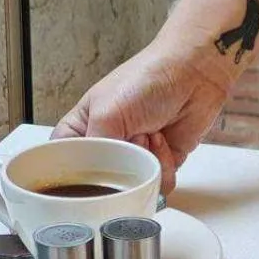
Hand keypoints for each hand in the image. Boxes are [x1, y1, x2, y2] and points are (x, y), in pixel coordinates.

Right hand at [53, 45, 228, 194]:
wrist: (194, 73)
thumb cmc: (147, 79)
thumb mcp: (107, 111)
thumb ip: (95, 148)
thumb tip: (97, 179)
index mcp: (83, 126)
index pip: (64, 160)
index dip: (73, 173)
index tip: (87, 175)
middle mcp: (108, 143)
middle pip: (101, 181)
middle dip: (117, 168)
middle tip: (127, 142)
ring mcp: (135, 154)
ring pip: (132, 185)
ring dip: (143, 163)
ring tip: (149, 133)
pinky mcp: (161, 162)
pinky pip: (158, 183)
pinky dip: (163, 167)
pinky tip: (163, 139)